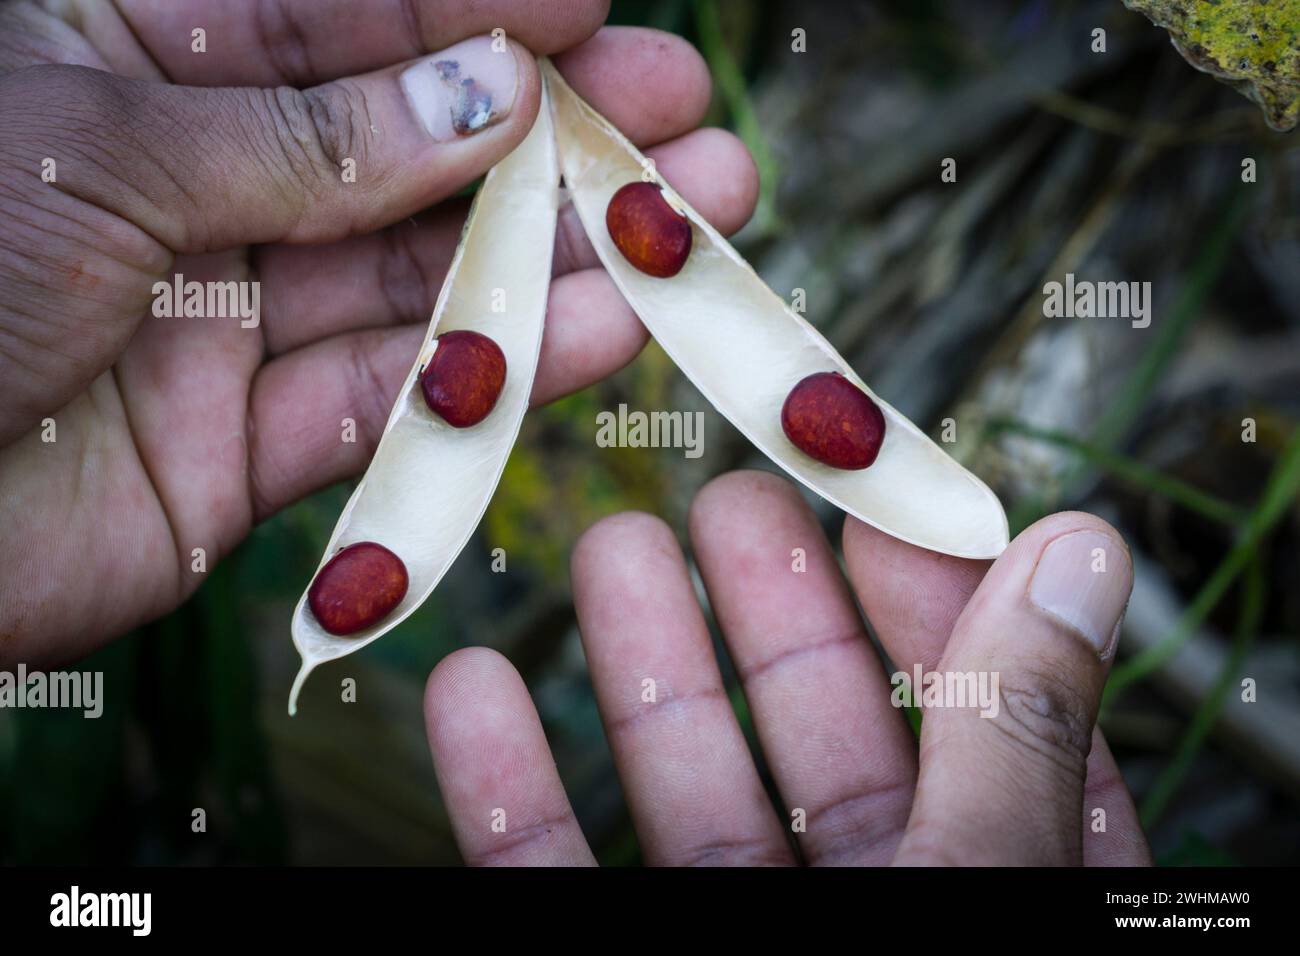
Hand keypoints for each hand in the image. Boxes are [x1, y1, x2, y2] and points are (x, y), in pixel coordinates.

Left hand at [0, 1, 757, 664]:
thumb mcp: (103, 156)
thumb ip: (307, 139)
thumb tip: (484, 98)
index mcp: (117, 58)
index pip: (324, 12)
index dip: (464, 4)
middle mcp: (186, 184)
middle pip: (399, 146)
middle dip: (546, 130)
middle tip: (680, 114)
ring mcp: (223, 320)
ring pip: (417, 278)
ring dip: (558, 255)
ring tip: (688, 222)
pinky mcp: (246, 449)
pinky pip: (392, 399)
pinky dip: (499, 370)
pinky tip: (606, 328)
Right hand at [423, 470, 1152, 865]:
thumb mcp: (984, 889)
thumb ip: (1016, 737)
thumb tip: (1078, 552)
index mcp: (997, 886)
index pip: (987, 720)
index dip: (933, 596)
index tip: (875, 490)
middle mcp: (875, 910)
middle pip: (822, 734)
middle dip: (770, 603)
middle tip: (727, 486)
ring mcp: (737, 939)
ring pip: (685, 788)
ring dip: (639, 662)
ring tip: (605, 541)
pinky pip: (549, 876)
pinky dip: (504, 789)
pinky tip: (467, 690)